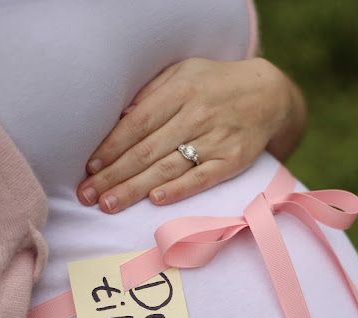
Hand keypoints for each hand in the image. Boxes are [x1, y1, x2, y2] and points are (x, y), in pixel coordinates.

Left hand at [77, 57, 296, 212]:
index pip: (136, 124)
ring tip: (110, 204)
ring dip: (135, 189)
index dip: (111, 148)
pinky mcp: (231, 161)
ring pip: (167, 168)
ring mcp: (214, 140)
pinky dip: (178, 189)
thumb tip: (120, 120)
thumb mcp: (182, 74)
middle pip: (146, 151)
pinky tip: (156, 200)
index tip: (90, 168)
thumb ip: (151, 94)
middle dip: (114, 176)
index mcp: (179, 92)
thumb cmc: (215, 85)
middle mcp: (195, 116)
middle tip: (88, 196)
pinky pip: (201, 178)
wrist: (268, 96)